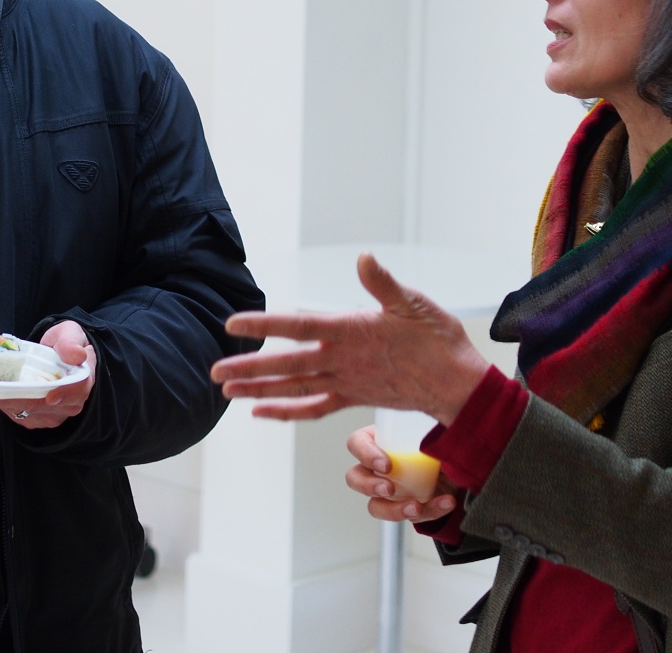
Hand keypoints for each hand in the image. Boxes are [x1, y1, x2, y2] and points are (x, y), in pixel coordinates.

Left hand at [0, 320, 95, 428]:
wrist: (58, 356)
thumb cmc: (65, 344)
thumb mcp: (70, 333)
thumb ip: (71, 342)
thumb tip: (76, 355)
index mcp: (83, 379)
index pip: (76, 390)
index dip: (62, 394)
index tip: (49, 396)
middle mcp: (71, 403)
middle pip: (43, 405)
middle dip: (15, 398)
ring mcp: (54, 415)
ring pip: (27, 412)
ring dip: (5, 401)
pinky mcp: (37, 419)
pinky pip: (18, 415)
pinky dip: (3, 404)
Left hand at [210, 253, 489, 423]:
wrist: (457, 384)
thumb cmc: (438, 339)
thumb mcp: (414, 303)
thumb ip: (383, 284)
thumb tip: (363, 258)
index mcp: (353, 331)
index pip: (299, 326)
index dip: (264, 325)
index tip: (233, 325)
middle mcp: (343, 360)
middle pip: (288, 364)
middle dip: (249, 368)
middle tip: (214, 370)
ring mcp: (346, 382)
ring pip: (295, 389)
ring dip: (259, 390)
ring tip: (226, 391)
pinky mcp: (353, 398)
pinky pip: (314, 408)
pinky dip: (287, 411)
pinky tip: (262, 412)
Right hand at [346, 424, 458, 522]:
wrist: (466, 463)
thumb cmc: (446, 438)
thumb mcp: (437, 427)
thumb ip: (432, 426)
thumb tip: (437, 426)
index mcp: (380, 439)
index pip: (356, 443)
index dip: (365, 454)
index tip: (387, 465)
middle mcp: (379, 466)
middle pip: (355, 478)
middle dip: (369, 486)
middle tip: (389, 489)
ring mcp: (391, 490)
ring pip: (375, 506)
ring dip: (393, 510)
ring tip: (416, 507)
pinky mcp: (408, 507)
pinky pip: (411, 516)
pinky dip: (430, 511)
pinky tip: (446, 502)